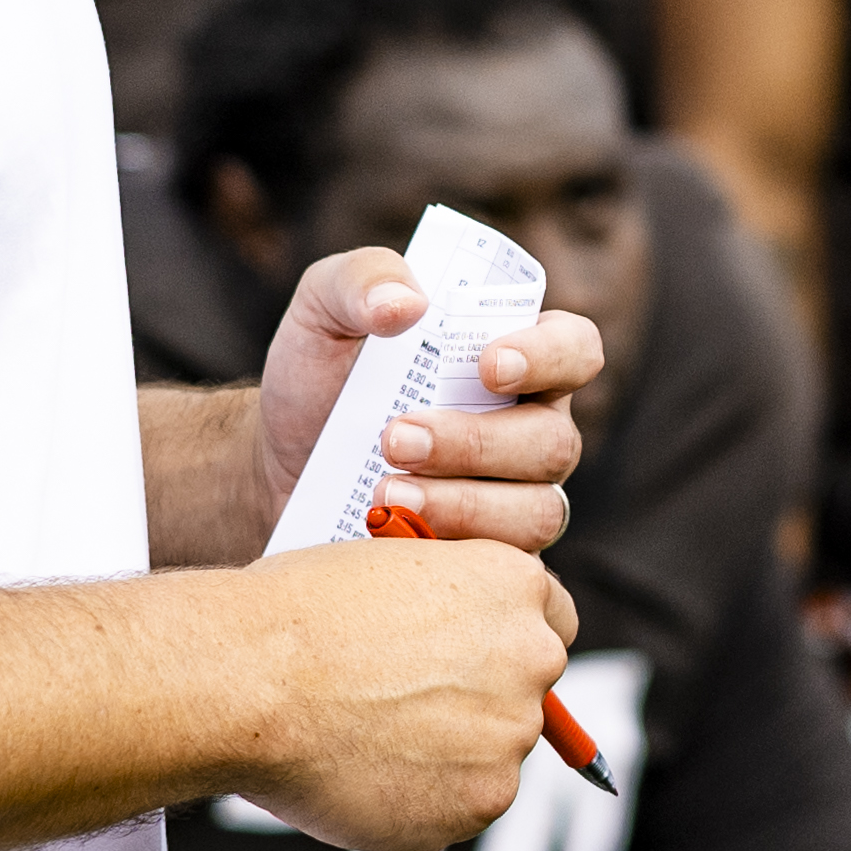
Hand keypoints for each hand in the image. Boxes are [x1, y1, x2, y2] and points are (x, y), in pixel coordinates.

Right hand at [225, 531, 580, 847]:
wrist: (249, 680)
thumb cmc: (293, 617)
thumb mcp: (386, 574)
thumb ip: (440, 613)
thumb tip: (442, 649)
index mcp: (513, 585)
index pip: (553, 618)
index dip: (509, 642)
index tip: (479, 660)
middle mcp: (532, 658)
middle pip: (527, 693)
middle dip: (479, 704)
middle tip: (406, 712)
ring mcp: (511, 736)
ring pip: (490, 757)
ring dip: (444, 759)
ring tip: (361, 744)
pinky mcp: (482, 802)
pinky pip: (458, 808)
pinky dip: (418, 805)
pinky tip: (359, 778)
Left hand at [251, 248, 601, 551]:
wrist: (275, 464)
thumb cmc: (319, 377)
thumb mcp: (325, 308)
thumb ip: (363, 280)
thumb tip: (407, 301)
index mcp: (519, 359)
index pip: (576, 349)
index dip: (549, 357)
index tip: (488, 367)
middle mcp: (532, 430)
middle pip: (553, 442)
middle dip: (475, 444)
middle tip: (394, 438)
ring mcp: (516, 499)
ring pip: (536, 512)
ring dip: (462, 505)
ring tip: (382, 493)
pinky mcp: (485, 558)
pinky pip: (502, 570)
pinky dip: (446, 552)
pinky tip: (387, 535)